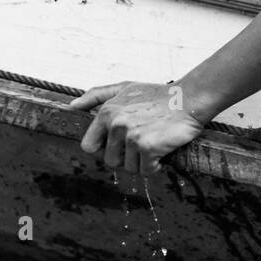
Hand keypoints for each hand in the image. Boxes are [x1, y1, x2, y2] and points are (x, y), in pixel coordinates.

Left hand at [68, 81, 204, 174]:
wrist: (189, 98)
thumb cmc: (158, 95)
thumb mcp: (124, 88)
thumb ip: (96, 95)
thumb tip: (72, 107)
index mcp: (106, 113)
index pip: (89, 146)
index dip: (103, 150)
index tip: (118, 146)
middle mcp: (116, 124)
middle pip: (110, 161)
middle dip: (126, 157)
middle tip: (142, 142)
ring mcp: (131, 136)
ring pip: (128, 167)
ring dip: (142, 162)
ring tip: (154, 142)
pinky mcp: (148, 147)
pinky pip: (146, 171)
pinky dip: (156, 166)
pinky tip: (163, 150)